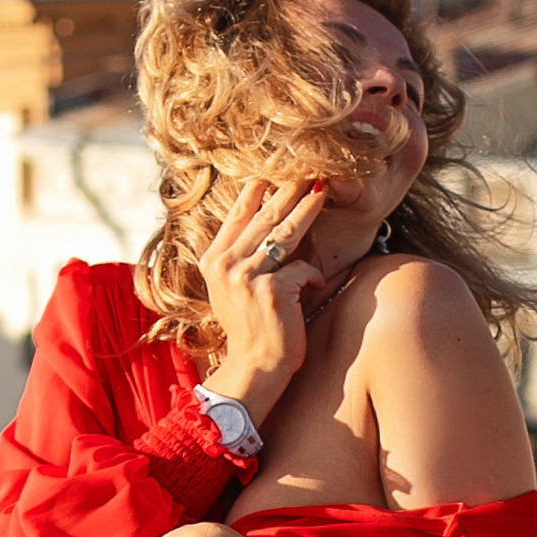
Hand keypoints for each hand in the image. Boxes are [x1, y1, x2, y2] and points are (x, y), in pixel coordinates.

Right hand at [201, 178, 329, 424]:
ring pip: (285, 234)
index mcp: (213, 260)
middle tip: (309, 169)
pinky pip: (302, 269)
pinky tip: (314, 288)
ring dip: (307, 212)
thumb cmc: (251, 327)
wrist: (254, 368)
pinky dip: (313, 278)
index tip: (278, 168)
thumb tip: (264, 215)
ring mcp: (248, 277)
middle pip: (264, 216)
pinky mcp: (273, 291)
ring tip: (323, 192)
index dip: (260, 187)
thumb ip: (239, 255)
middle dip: (289, 190)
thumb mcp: (233, 288)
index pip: (239, 212)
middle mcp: (226, 265)